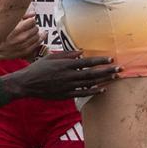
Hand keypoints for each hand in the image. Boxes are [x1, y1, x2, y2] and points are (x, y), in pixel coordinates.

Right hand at [0, 16, 43, 60]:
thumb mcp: (7, 23)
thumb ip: (21, 16)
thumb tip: (32, 13)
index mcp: (16, 28)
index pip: (32, 21)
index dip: (30, 20)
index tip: (28, 21)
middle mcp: (21, 37)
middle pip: (35, 28)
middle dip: (33, 26)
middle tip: (28, 27)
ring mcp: (24, 45)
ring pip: (37, 36)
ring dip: (35, 33)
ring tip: (31, 32)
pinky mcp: (25, 52)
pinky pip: (37, 44)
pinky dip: (38, 40)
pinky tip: (37, 38)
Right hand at [0, 51, 119, 101]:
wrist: (26, 84)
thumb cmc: (38, 68)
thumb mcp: (51, 57)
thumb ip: (67, 54)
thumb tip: (81, 52)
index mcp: (65, 65)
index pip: (87, 62)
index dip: (100, 61)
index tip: (111, 59)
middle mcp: (68, 76)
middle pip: (92, 73)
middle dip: (107, 71)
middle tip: (120, 69)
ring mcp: (67, 86)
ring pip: (89, 84)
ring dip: (103, 80)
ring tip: (115, 77)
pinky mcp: (65, 95)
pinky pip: (82, 93)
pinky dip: (93, 91)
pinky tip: (102, 89)